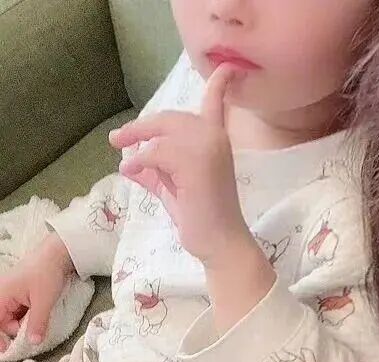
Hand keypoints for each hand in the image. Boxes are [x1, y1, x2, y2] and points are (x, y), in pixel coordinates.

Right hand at [0, 233, 73, 350]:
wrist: (58, 255)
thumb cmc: (47, 273)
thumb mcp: (44, 301)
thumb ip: (37, 323)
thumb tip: (33, 342)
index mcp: (2, 295)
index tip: (6, 350)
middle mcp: (3, 295)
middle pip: (4, 323)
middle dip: (18, 329)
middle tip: (35, 328)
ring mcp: (12, 296)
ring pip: (14, 319)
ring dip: (25, 324)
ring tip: (41, 316)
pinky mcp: (21, 296)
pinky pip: (21, 313)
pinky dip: (29, 318)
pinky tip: (40, 315)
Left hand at [109, 65, 251, 266]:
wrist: (219, 244)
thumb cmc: (200, 221)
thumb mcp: (172, 192)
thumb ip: (154, 174)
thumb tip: (128, 163)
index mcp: (216, 142)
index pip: (217, 103)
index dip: (220, 83)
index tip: (227, 68)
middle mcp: (214, 139)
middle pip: (170, 118)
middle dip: (142, 127)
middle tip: (117, 139)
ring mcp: (207, 148)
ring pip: (162, 132)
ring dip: (136, 140)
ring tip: (122, 156)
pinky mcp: (195, 163)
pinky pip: (157, 152)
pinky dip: (140, 160)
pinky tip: (130, 170)